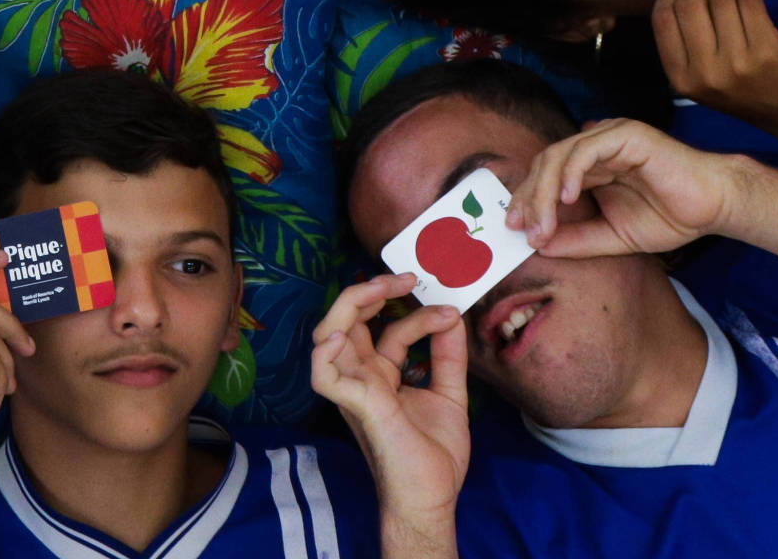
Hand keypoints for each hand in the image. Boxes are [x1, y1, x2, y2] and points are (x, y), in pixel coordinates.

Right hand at [311, 278, 468, 530]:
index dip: (416, 313)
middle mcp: (363, 377)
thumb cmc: (434, 455)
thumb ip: (448, 357)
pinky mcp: (358, 406)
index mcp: (381, 375)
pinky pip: (324, 377)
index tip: (449, 311)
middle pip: (347, 319)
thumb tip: (453, 316)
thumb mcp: (449, 395)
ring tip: (380, 288)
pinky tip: (341, 337)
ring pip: (327, 335)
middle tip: (407, 278)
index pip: (389, 329)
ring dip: (349, 305)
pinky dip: (325, 354)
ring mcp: (356, 390)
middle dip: (372, 290)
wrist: (432, 499)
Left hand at [507, 119, 746, 258]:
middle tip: (522, 229)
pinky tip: (568, 197)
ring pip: (560, 155)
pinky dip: (572, 172)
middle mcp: (594, 147)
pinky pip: (588, 149)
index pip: (545, 177)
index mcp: (589, 167)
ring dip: (545, 191)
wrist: (712, 208)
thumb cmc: (669, 217)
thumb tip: (538, 245)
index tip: (516, 230)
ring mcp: (609, 137)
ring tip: (543, 223)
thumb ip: (577, 239)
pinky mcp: (627, 135)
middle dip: (529, 198)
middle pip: (545, 164)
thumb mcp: (612, 236)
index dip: (528, 201)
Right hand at [651, 0, 777, 129]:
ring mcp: (736, 64)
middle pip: (690, 3)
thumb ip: (684, 39)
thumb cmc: (745, 86)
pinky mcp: (766, 51)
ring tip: (741, 10)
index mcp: (681, 80)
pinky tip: (755, 6)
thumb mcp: (702, 76)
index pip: (662, 19)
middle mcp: (705, 74)